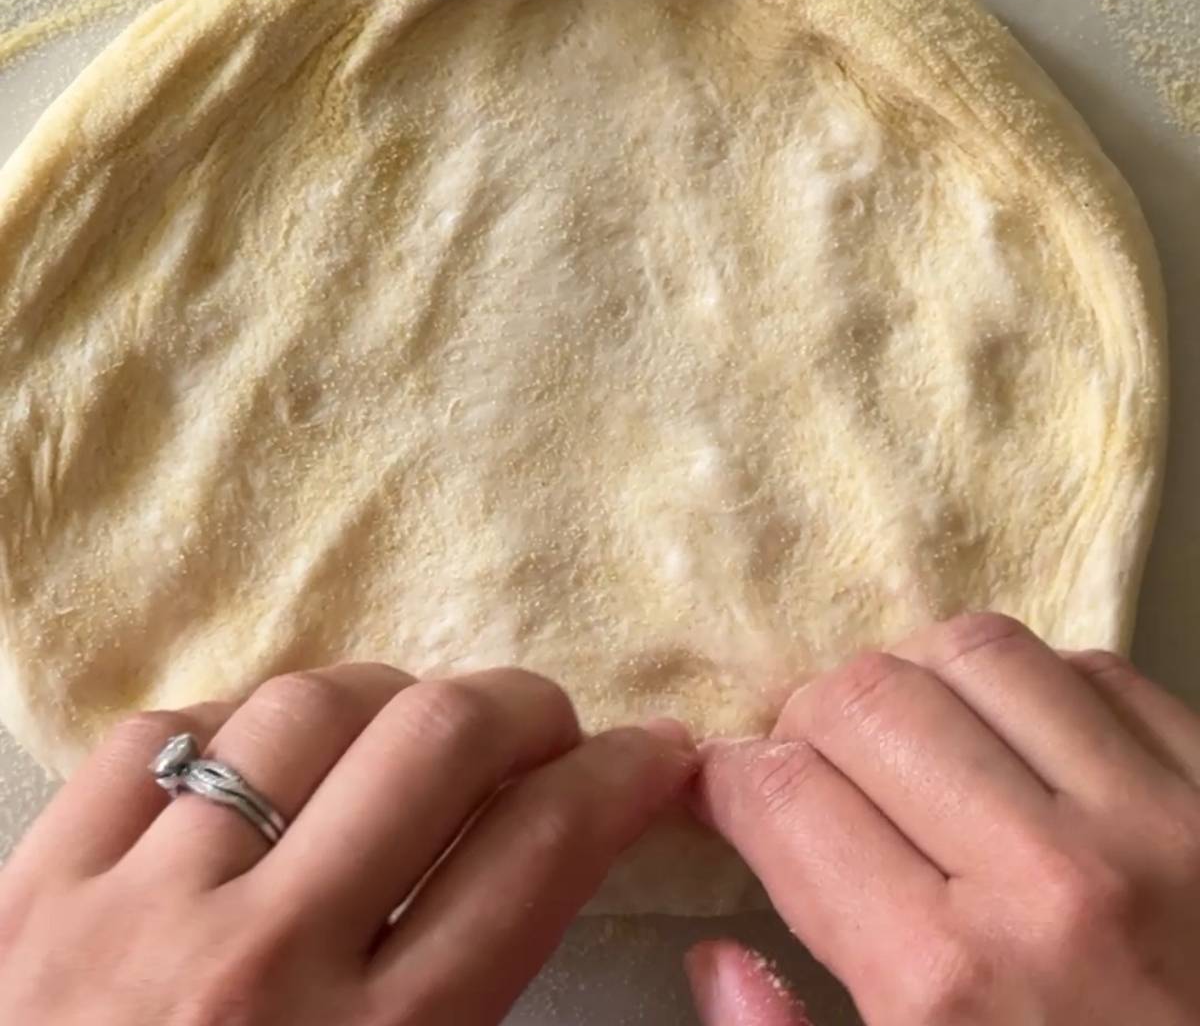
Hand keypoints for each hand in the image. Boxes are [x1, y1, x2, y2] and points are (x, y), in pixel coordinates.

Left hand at [0, 665, 694, 1023]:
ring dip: (385, 702)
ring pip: (304, 707)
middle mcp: (258, 963)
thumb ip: (488, 1003)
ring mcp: (131, 911)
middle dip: (524, 707)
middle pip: (437, 741)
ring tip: (402, 738)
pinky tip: (262, 766)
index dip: (620, 780)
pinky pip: (160, 735)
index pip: (539, 854)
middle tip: (543, 731)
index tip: (653, 752)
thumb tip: (559, 854)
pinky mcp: (29, 890)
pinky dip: (232, 729)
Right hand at [692, 614, 1199, 1025]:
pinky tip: (1022, 744)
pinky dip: (1032, 686)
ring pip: (973, 647)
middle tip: (817, 765)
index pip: (779, 793)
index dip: (727, 779)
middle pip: (862, 696)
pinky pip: (1092, 668)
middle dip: (807, 720)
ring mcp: (1159, 820)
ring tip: (916, 737)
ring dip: (917, 680)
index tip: (728, 789)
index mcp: (943, 986)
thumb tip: (715, 954)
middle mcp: (1045, 878)